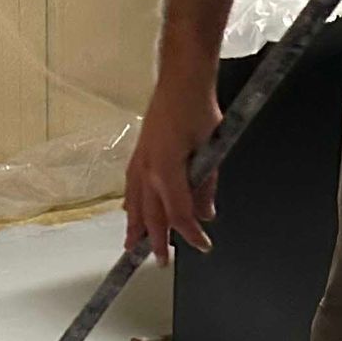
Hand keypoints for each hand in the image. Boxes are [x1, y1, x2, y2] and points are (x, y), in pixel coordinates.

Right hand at [125, 75, 220, 265]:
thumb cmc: (197, 108)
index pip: (179, 215)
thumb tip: (206, 213)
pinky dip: (131, 204)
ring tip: (132, 246)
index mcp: (166, 171)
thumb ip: (206, 185)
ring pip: (136, 203)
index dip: (191, 234)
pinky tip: (130, 211)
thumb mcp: (211, 149)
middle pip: (152, 216)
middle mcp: (147, 170)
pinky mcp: (138, 153)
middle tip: (159, 261)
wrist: (181, 79)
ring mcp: (140, 161)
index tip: (203, 245)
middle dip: (156, 241)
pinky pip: (131, 187)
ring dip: (136, 227)